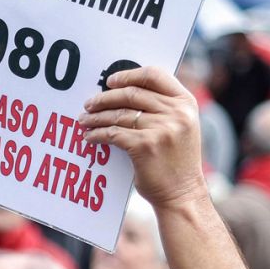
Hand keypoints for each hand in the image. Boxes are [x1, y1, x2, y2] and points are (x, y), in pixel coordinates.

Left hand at [81, 66, 206, 208]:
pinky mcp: (145, 145)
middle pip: (131, 93)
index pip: (154, 75)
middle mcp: (176, 112)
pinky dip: (97, 134)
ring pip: (119, 114)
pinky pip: (113, 133)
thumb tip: (123, 92)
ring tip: (84, 120)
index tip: (110, 82)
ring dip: (96, 117)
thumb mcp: (181, 126)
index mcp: (186, 102)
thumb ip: (163, 107)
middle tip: (89, 104)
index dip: (129, 75)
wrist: (182, 193)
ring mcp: (161, 128)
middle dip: (105, 98)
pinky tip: (89, 137)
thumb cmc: (176, 161)